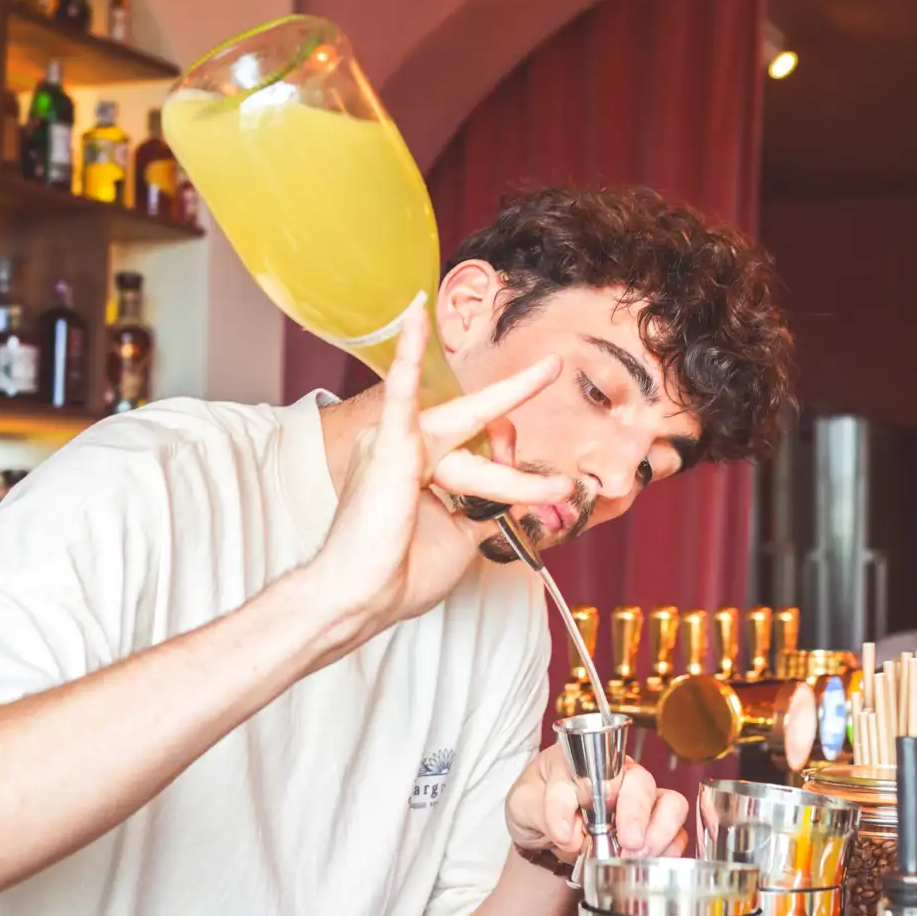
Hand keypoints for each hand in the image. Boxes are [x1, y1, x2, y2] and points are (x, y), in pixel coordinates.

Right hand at [312, 296, 570, 642]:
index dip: (513, 468)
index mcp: (416, 466)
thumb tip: (520, 497)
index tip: (550, 491)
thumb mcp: (462, 537)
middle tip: (553, 365)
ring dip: (513, 467)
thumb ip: (487, 510)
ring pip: (467, 433)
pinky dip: (409, 356)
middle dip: (514, 395)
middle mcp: (403, 446)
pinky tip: (415, 317)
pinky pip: (401, 394)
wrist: (363, 597)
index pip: (474, 444)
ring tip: (553, 454)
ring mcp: (393, 442)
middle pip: (472, 419)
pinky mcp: (387, 444)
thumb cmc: (401, 574)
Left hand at [506, 744, 689, 862]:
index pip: (587, 769)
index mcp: (581, 759)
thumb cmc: (535, 808)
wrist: (544, 838)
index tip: (563, 834)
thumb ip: (541, 810)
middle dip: (634, 812)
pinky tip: (652, 860)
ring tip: (637, 853)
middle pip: (638, 781)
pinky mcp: (654, 825)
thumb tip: (570, 831)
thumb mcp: (521, 805)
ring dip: (658, 830)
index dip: (578, 801)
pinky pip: (677, 832)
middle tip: (626, 840)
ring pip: (668, 802)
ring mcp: (639, 799)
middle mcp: (617, 774)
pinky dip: (670, 847)